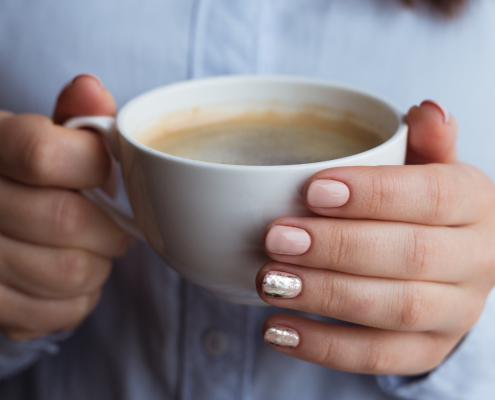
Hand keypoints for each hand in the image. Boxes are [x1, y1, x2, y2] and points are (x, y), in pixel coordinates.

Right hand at [0, 75, 128, 341]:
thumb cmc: (22, 178)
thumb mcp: (40, 136)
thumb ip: (72, 117)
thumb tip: (91, 90)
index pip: (43, 155)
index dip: (93, 166)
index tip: (104, 172)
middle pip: (66, 221)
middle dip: (108, 225)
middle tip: (111, 222)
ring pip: (68, 273)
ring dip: (98, 263)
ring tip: (89, 250)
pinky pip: (60, 313)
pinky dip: (81, 298)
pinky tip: (69, 279)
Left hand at [257, 101, 494, 374]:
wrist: (451, 264)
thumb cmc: (422, 208)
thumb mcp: (428, 169)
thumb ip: (426, 144)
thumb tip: (427, 111)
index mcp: (474, 204)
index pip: (432, 196)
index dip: (373, 194)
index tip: (312, 190)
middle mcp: (476, 261)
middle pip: (411, 256)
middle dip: (337, 248)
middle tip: (276, 238)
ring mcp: (454, 313)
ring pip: (394, 309)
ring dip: (325, 296)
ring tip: (269, 282)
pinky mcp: (425, 350)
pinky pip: (378, 357)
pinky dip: (323, 346)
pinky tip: (277, 328)